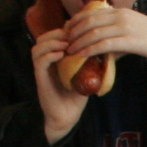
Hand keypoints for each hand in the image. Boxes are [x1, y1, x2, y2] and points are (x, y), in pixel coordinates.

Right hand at [30, 26, 87, 142]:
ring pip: (38, 47)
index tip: (78, 31)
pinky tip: (61, 55)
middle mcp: (46, 62)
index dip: (64, 30)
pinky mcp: (40, 78)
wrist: (67, 116)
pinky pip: (39, 61)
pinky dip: (49, 55)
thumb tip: (108, 46)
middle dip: (57, 33)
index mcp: (54, 58)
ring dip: (52, 42)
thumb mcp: (86, 74)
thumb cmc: (77, 95)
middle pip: (43, 37)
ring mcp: (42, 70)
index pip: (53, 36)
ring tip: (66, 44)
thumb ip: (91, 60)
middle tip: (72, 36)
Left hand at [64, 2, 146, 69]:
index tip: (67, 31)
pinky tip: (81, 55)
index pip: (91, 12)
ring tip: (69, 51)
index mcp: (120, 11)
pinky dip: (89, 49)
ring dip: (78, 42)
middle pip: (89, 21)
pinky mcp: (130, 40)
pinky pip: (104, 44)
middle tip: (64, 42)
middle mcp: (120, 16)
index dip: (76, 21)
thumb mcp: (132, 32)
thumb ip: (116, 38)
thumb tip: (102, 52)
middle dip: (73, 32)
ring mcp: (125, 27)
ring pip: (94, 32)